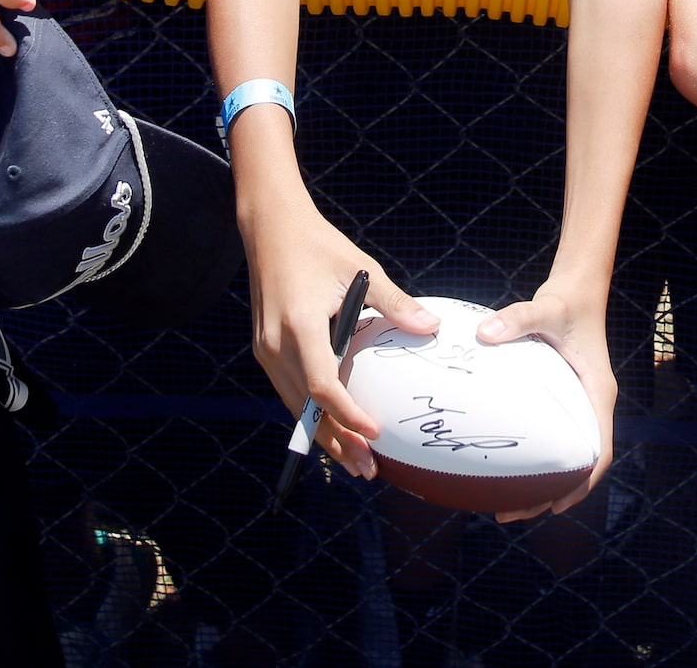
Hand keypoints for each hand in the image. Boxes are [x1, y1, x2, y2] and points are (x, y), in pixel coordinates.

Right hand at [249, 204, 434, 478]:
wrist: (271, 228)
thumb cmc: (320, 246)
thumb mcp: (361, 268)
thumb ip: (394, 303)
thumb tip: (432, 327)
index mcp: (300, 324)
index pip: (323, 385)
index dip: (347, 415)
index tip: (375, 435)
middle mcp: (276, 344)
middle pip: (307, 409)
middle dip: (337, 442)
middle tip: (369, 469)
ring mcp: (265, 350)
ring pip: (295, 406)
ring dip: (323, 436)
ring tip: (353, 462)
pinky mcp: (264, 349)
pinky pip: (288, 391)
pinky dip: (310, 414)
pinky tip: (331, 430)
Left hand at [477, 281, 615, 518]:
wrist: (577, 291)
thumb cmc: (564, 302)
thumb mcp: (544, 308)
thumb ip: (516, 319)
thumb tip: (483, 334)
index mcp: (598, 394)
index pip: (599, 450)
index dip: (581, 483)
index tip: (556, 506)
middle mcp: (591, 405)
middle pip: (579, 466)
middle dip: (550, 496)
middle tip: (509, 515)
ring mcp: (578, 405)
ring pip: (566, 457)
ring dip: (541, 486)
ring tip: (501, 508)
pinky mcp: (564, 402)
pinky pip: (552, 439)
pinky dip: (534, 460)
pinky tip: (502, 468)